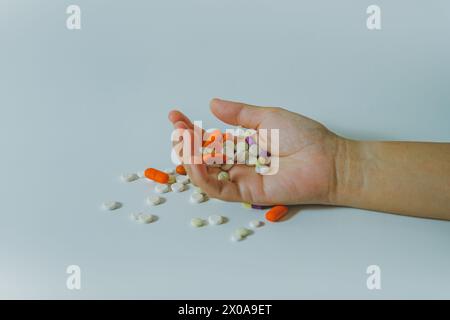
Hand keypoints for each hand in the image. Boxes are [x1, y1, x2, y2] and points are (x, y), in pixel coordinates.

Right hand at [168, 98, 344, 204]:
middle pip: (204, 157)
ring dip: (190, 158)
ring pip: (207, 174)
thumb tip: (214, 104)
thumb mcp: (267, 117)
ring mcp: (242, 178)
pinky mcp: (248, 192)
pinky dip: (203, 176)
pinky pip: (218, 188)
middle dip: (186, 142)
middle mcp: (240, 163)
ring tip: (183, 139)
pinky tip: (195, 160)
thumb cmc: (303, 137)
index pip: (210, 139)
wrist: (327, 159)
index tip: (176, 116)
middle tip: (177, 127)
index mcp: (244, 145)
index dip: (192, 130)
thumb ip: (240, 114)